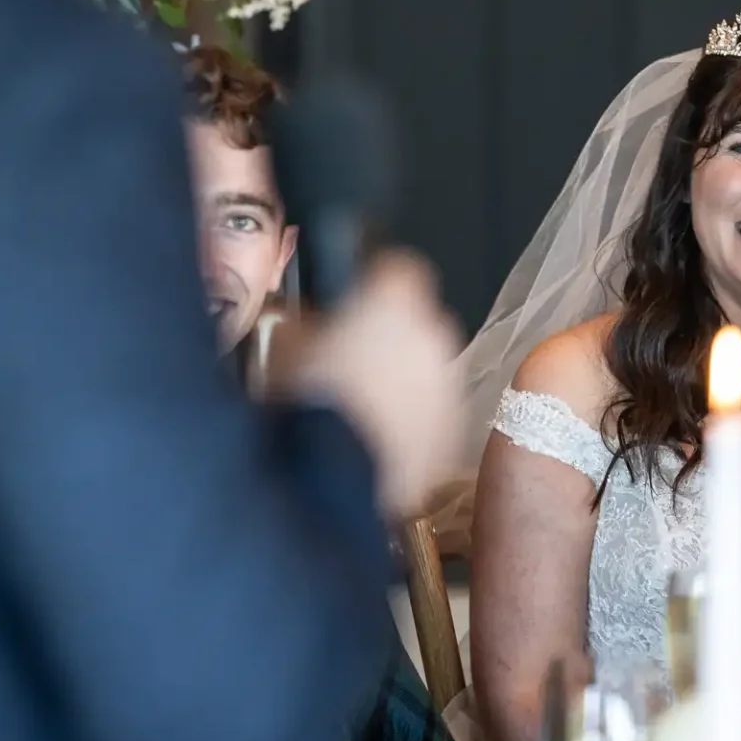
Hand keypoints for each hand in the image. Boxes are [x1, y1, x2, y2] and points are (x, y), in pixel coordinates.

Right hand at [278, 252, 466, 517]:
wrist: (346, 473)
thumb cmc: (313, 396)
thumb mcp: (285, 348)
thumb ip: (300, 323)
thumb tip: (302, 321)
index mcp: (397, 298)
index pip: (396, 266)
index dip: (373, 281)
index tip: (351, 301)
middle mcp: (435, 330)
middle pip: (416, 320)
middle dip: (390, 334)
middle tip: (351, 358)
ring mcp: (450, 381)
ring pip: (427, 367)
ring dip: (403, 378)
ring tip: (362, 406)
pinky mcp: (455, 427)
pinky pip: (433, 410)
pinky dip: (412, 417)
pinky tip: (379, 437)